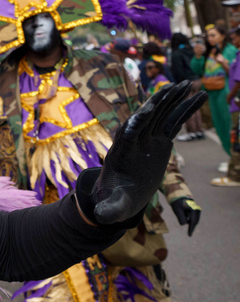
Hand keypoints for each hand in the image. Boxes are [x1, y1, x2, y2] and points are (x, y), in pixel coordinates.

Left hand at [82, 83, 205, 225]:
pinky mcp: (160, 142)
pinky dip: (184, 110)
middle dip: (158, 102)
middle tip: (173, 87)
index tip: (147, 110)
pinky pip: (174, 123)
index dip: (136, 122)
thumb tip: (102, 216)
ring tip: (189, 84)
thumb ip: (109, 210)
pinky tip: (198, 98)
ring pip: (161, 115)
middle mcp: (133, 141)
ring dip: (174, 100)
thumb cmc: (116, 201)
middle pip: (145, 118)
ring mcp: (148, 140)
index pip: (127, 134)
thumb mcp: (112, 208)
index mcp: (120, 153)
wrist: (121, 195)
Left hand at [170, 198, 200, 235]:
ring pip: (193, 220)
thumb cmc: (178, 203)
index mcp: (194, 210)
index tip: (189, 235)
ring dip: (189, 222)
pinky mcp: (196, 211)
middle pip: (194, 221)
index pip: (192, 222)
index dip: (191, 229)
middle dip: (191, 227)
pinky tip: (185, 216)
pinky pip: (193, 218)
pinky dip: (189, 220)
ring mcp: (197, 211)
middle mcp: (197, 210)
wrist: (179, 197)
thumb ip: (181, 217)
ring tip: (183, 215)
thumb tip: (184, 224)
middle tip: (189, 233)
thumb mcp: (177, 210)